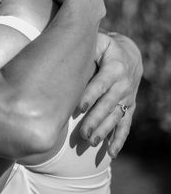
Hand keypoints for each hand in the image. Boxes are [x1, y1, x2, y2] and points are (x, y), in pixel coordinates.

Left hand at [77, 32, 142, 156]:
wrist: (129, 53)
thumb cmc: (104, 46)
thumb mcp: (98, 41)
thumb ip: (85, 45)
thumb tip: (64, 48)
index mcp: (114, 68)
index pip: (100, 84)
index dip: (89, 95)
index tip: (78, 108)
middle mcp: (123, 84)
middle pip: (108, 104)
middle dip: (95, 120)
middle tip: (83, 134)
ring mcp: (127, 97)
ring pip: (116, 117)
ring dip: (105, 131)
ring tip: (92, 142)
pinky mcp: (128, 107)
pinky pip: (125, 124)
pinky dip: (119, 139)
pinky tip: (110, 153)